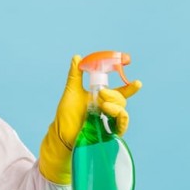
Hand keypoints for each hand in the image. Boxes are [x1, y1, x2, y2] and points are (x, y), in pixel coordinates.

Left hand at [39, 55, 141, 183]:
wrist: (61, 133)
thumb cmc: (66, 114)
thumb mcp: (71, 91)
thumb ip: (76, 75)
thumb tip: (77, 57)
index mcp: (103, 97)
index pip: (120, 88)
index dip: (125, 76)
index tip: (128, 61)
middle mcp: (108, 108)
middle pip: (121, 98)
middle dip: (113, 94)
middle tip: (100, 93)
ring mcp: (109, 120)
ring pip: (122, 110)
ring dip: (115, 105)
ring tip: (103, 104)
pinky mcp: (109, 132)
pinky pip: (122, 125)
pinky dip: (120, 118)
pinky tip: (112, 113)